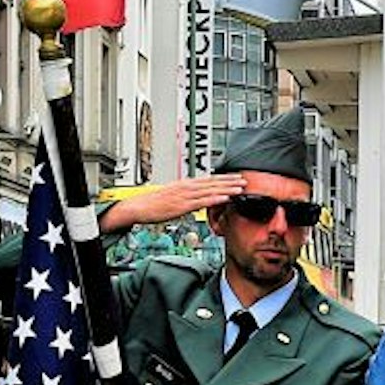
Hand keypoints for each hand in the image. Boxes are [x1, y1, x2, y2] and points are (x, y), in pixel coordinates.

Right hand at [103, 175, 247, 232]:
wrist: (138, 207)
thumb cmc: (153, 204)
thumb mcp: (174, 197)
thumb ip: (188, 197)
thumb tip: (199, 200)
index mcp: (185, 184)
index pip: (209, 180)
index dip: (224, 178)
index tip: (236, 177)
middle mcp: (186, 187)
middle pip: (213, 183)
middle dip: (230, 181)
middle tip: (246, 180)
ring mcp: (185, 195)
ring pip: (210, 190)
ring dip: (226, 188)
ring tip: (240, 188)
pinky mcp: (182, 205)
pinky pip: (201, 201)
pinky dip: (214, 199)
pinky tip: (224, 198)